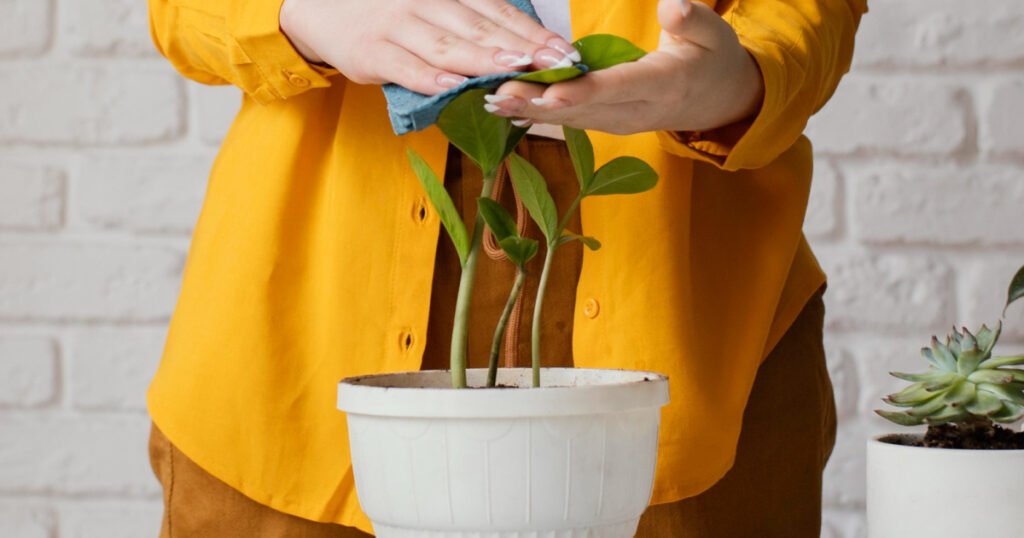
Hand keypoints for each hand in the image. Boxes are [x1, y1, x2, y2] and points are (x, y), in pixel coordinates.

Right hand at [279, 0, 580, 94]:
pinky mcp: (373, 52)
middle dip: (521, 47)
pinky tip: (456, 86)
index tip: (564, 52)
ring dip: (484, 60)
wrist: (323, 9)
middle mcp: (425, 3)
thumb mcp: (432, 7)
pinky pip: (406, 66)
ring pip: (447, 45)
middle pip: (480, 27)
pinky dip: (431, 77)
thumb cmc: (391, 15)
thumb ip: (469, 23)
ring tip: (515, 70)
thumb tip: (522, 46)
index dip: (532, 33)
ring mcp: (397, 26)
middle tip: (554, 64)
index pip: (498, 12)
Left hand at [485, 0, 764, 134]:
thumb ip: (693, 21)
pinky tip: (506, 109)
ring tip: (491, 102)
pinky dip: (537, 115)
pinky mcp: (607, 122)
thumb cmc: (713, 59)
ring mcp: (621, 121)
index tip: (550, 91)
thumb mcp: (715, 35)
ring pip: (571, 118)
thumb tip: (673, 5)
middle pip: (584, 108)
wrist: (719, 101)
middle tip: (499, 95)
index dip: (583, 91)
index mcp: (665, 84)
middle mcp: (638, 110)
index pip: (619, 87)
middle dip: (539, 104)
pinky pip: (570, 119)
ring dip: (529, 112)